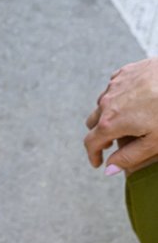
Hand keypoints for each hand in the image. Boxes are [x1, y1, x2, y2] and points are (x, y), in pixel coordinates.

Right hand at [84, 57, 157, 174]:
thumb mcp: (154, 142)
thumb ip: (129, 157)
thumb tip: (108, 169)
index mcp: (110, 122)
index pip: (91, 142)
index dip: (93, 155)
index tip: (97, 162)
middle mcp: (106, 103)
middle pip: (93, 122)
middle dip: (100, 134)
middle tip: (112, 143)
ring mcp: (113, 86)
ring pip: (103, 104)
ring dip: (109, 115)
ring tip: (127, 121)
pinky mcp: (123, 73)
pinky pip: (114, 88)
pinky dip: (119, 98)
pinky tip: (135, 101)